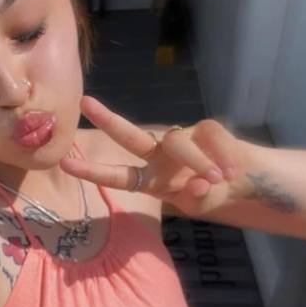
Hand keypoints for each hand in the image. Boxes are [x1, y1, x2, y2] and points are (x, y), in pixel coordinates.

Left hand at [59, 95, 254, 216]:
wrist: (241, 179)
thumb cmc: (208, 193)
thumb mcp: (200, 203)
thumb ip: (196, 197)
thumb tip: (198, 183)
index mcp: (150, 178)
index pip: (118, 176)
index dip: (93, 172)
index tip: (64, 164)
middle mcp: (158, 154)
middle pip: (130, 136)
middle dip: (108, 120)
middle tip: (85, 103)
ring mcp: (180, 139)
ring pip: (178, 143)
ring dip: (198, 162)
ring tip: (218, 179)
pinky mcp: (206, 128)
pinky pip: (211, 138)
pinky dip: (221, 156)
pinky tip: (231, 172)